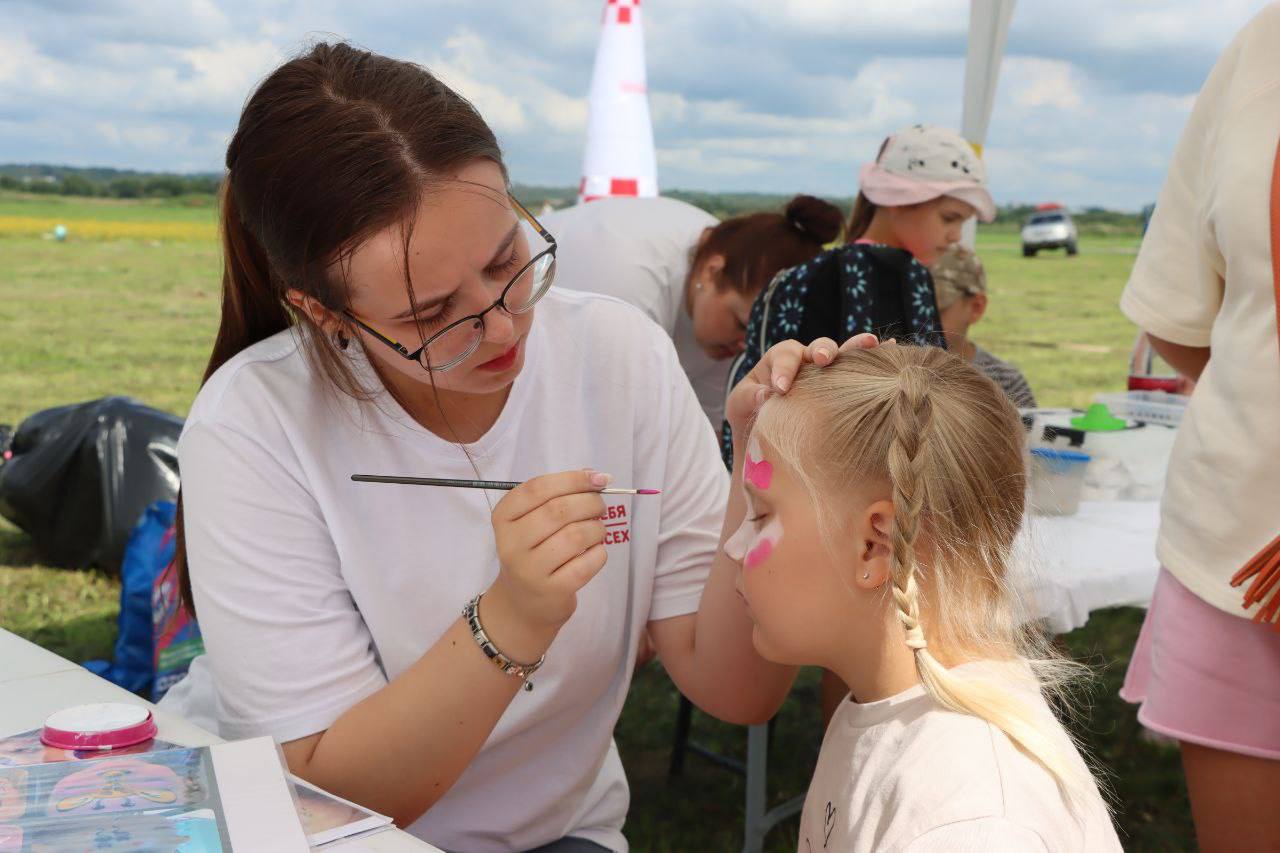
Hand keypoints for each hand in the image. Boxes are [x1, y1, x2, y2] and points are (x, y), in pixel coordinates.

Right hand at [484, 470, 609, 660]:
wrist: (521, 604)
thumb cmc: (533, 552)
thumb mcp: (532, 521)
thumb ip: (559, 495)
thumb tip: (596, 476)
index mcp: (504, 518)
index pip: (538, 489)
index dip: (573, 479)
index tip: (599, 478)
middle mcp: (511, 543)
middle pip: (558, 510)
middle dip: (590, 502)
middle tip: (600, 507)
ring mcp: (530, 570)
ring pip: (575, 536)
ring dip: (597, 528)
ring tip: (597, 531)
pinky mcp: (552, 591)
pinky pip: (587, 563)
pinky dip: (599, 552)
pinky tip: (595, 552)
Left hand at [725, 333, 881, 436]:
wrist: (764, 439)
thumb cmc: (748, 416)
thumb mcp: (738, 406)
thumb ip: (747, 398)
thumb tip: (765, 395)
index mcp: (779, 359)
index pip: (784, 354)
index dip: (784, 368)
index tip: (781, 388)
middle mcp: (806, 361)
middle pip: (817, 347)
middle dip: (822, 350)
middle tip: (823, 360)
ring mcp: (827, 373)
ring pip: (842, 355)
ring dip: (855, 348)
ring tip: (870, 342)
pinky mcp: (841, 388)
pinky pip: (858, 369)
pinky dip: (875, 356)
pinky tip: (891, 347)